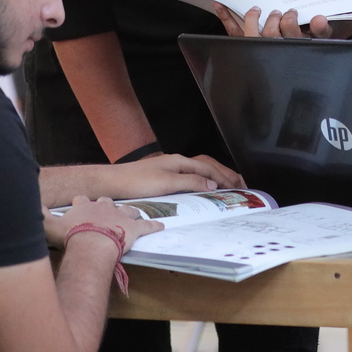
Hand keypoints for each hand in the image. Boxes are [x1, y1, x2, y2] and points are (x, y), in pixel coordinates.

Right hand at [45, 195, 160, 248]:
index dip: (81, 203)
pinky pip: (147, 226)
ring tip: (133, 214)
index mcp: (85, 206)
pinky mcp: (135, 228)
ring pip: (129, 209)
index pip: (82, 200)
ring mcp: (121, 216)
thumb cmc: (71, 235)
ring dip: (130, 212)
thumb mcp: (48, 226)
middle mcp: (104, 207)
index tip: (79, 204)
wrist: (92, 243)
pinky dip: (154, 226)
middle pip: (107, 201)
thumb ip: (39, 216)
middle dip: (107, 204)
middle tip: (107, 209)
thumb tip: (31, 207)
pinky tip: (161, 225)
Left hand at [101, 152, 244, 196]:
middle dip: (224, 174)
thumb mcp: (166, 183)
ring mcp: (170, 168)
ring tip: (226, 186)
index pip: (209, 169)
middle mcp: (177, 162)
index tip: (239, 186)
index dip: (225, 177)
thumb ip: (190, 183)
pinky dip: (201, 181)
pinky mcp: (163, 176)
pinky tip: (202, 189)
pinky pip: (190, 176)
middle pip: (207, 166)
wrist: (112, 182)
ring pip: (199, 171)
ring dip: (214, 177)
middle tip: (240, 185)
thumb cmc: (136, 182)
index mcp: (180, 161)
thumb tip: (213, 184)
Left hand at [215, 6, 325, 38]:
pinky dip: (226, 18)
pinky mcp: (245, 45)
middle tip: (277, 13)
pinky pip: (233, 32)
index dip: (290, 18)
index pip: (289, 30)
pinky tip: (219, 5)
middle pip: (271, 33)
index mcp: (293, 47)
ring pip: (251, 34)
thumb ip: (321, 29)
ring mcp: (257, 49)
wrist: (295, 71)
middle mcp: (273, 49)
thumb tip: (319, 18)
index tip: (292, 12)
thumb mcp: (319, 40)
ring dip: (253, 18)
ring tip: (257, 10)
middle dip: (274, 19)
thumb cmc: (305, 47)